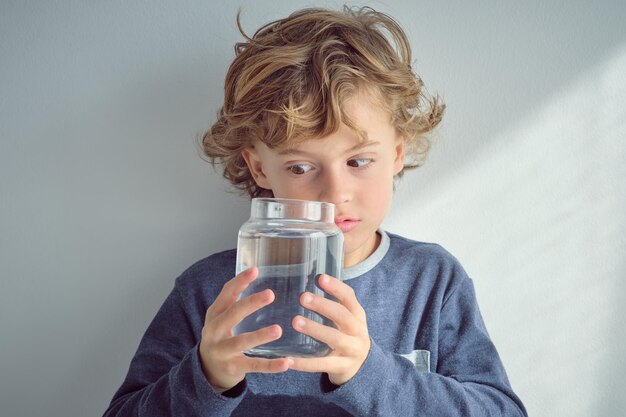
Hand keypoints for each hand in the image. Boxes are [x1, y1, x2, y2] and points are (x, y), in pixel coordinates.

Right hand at [199, 267, 290, 392]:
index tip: (255, 270)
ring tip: (278, 329)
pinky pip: (254, 365)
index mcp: (214, 314)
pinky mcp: (233, 368)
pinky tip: (286, 362)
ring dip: (260, 335)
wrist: (207, 370)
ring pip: (241, 342)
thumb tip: (256, 272)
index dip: (240, 282)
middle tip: (270, 294)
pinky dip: (270, 365)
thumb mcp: (221, 317)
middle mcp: (214, 331)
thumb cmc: (220, 336)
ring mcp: (222, 351)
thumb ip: (235, 300)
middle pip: (232, 315)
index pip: (226, 294)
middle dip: (251, 304)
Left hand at [288, 274, 370, 385]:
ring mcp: (352, 350)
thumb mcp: (347, 319)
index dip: (336, 287)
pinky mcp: (342, 367)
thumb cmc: (347, 336)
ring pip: (335, 338)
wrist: (362, 368)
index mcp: (358, 316)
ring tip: (295, 321)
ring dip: (315, 329)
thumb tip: (309, 279)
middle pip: (343, 316)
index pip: (349, 297)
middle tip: (303, 297)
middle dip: (323, 305)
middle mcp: (358, 331)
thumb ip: (334, 304)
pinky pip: (322, 364)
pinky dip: (305, 363)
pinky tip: (288, 359)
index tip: (320, 278)